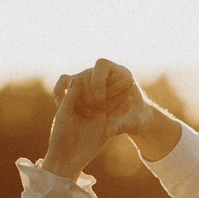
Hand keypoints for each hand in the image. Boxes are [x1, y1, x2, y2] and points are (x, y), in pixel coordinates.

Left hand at [40, 59, 141, 178]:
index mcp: (74, 99)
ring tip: (131, 82)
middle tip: (122, 75)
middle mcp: (86, 105)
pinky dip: (122, 106)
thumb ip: (71, 97)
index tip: (98, 78)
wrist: (68, 159)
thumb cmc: (61, 136)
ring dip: (119, 92)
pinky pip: (114, 113)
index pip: (85, 83)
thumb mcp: (65, 114)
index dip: (94, 78)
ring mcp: (96, 115)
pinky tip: (131, 99)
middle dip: (110, 83)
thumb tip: (78, 78)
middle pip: (99, 90)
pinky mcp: (104, 125)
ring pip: (109, 100)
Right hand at [57, 57, 182, 163]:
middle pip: (86, 73)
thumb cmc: (137, 119)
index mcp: (120, 72)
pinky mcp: (80, 89)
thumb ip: (121, 125)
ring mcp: (91, 81)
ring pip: (74, 79)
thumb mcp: (132, 123)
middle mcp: (103, 74)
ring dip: (72, 94)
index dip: (98, 80)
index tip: (100, 98)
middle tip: (89, 110)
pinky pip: (64, 83)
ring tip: (75, 110)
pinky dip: (61, 91)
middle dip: (85, 91)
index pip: (102, 65)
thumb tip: (109, 132)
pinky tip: (63, 106)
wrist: (137, 119)